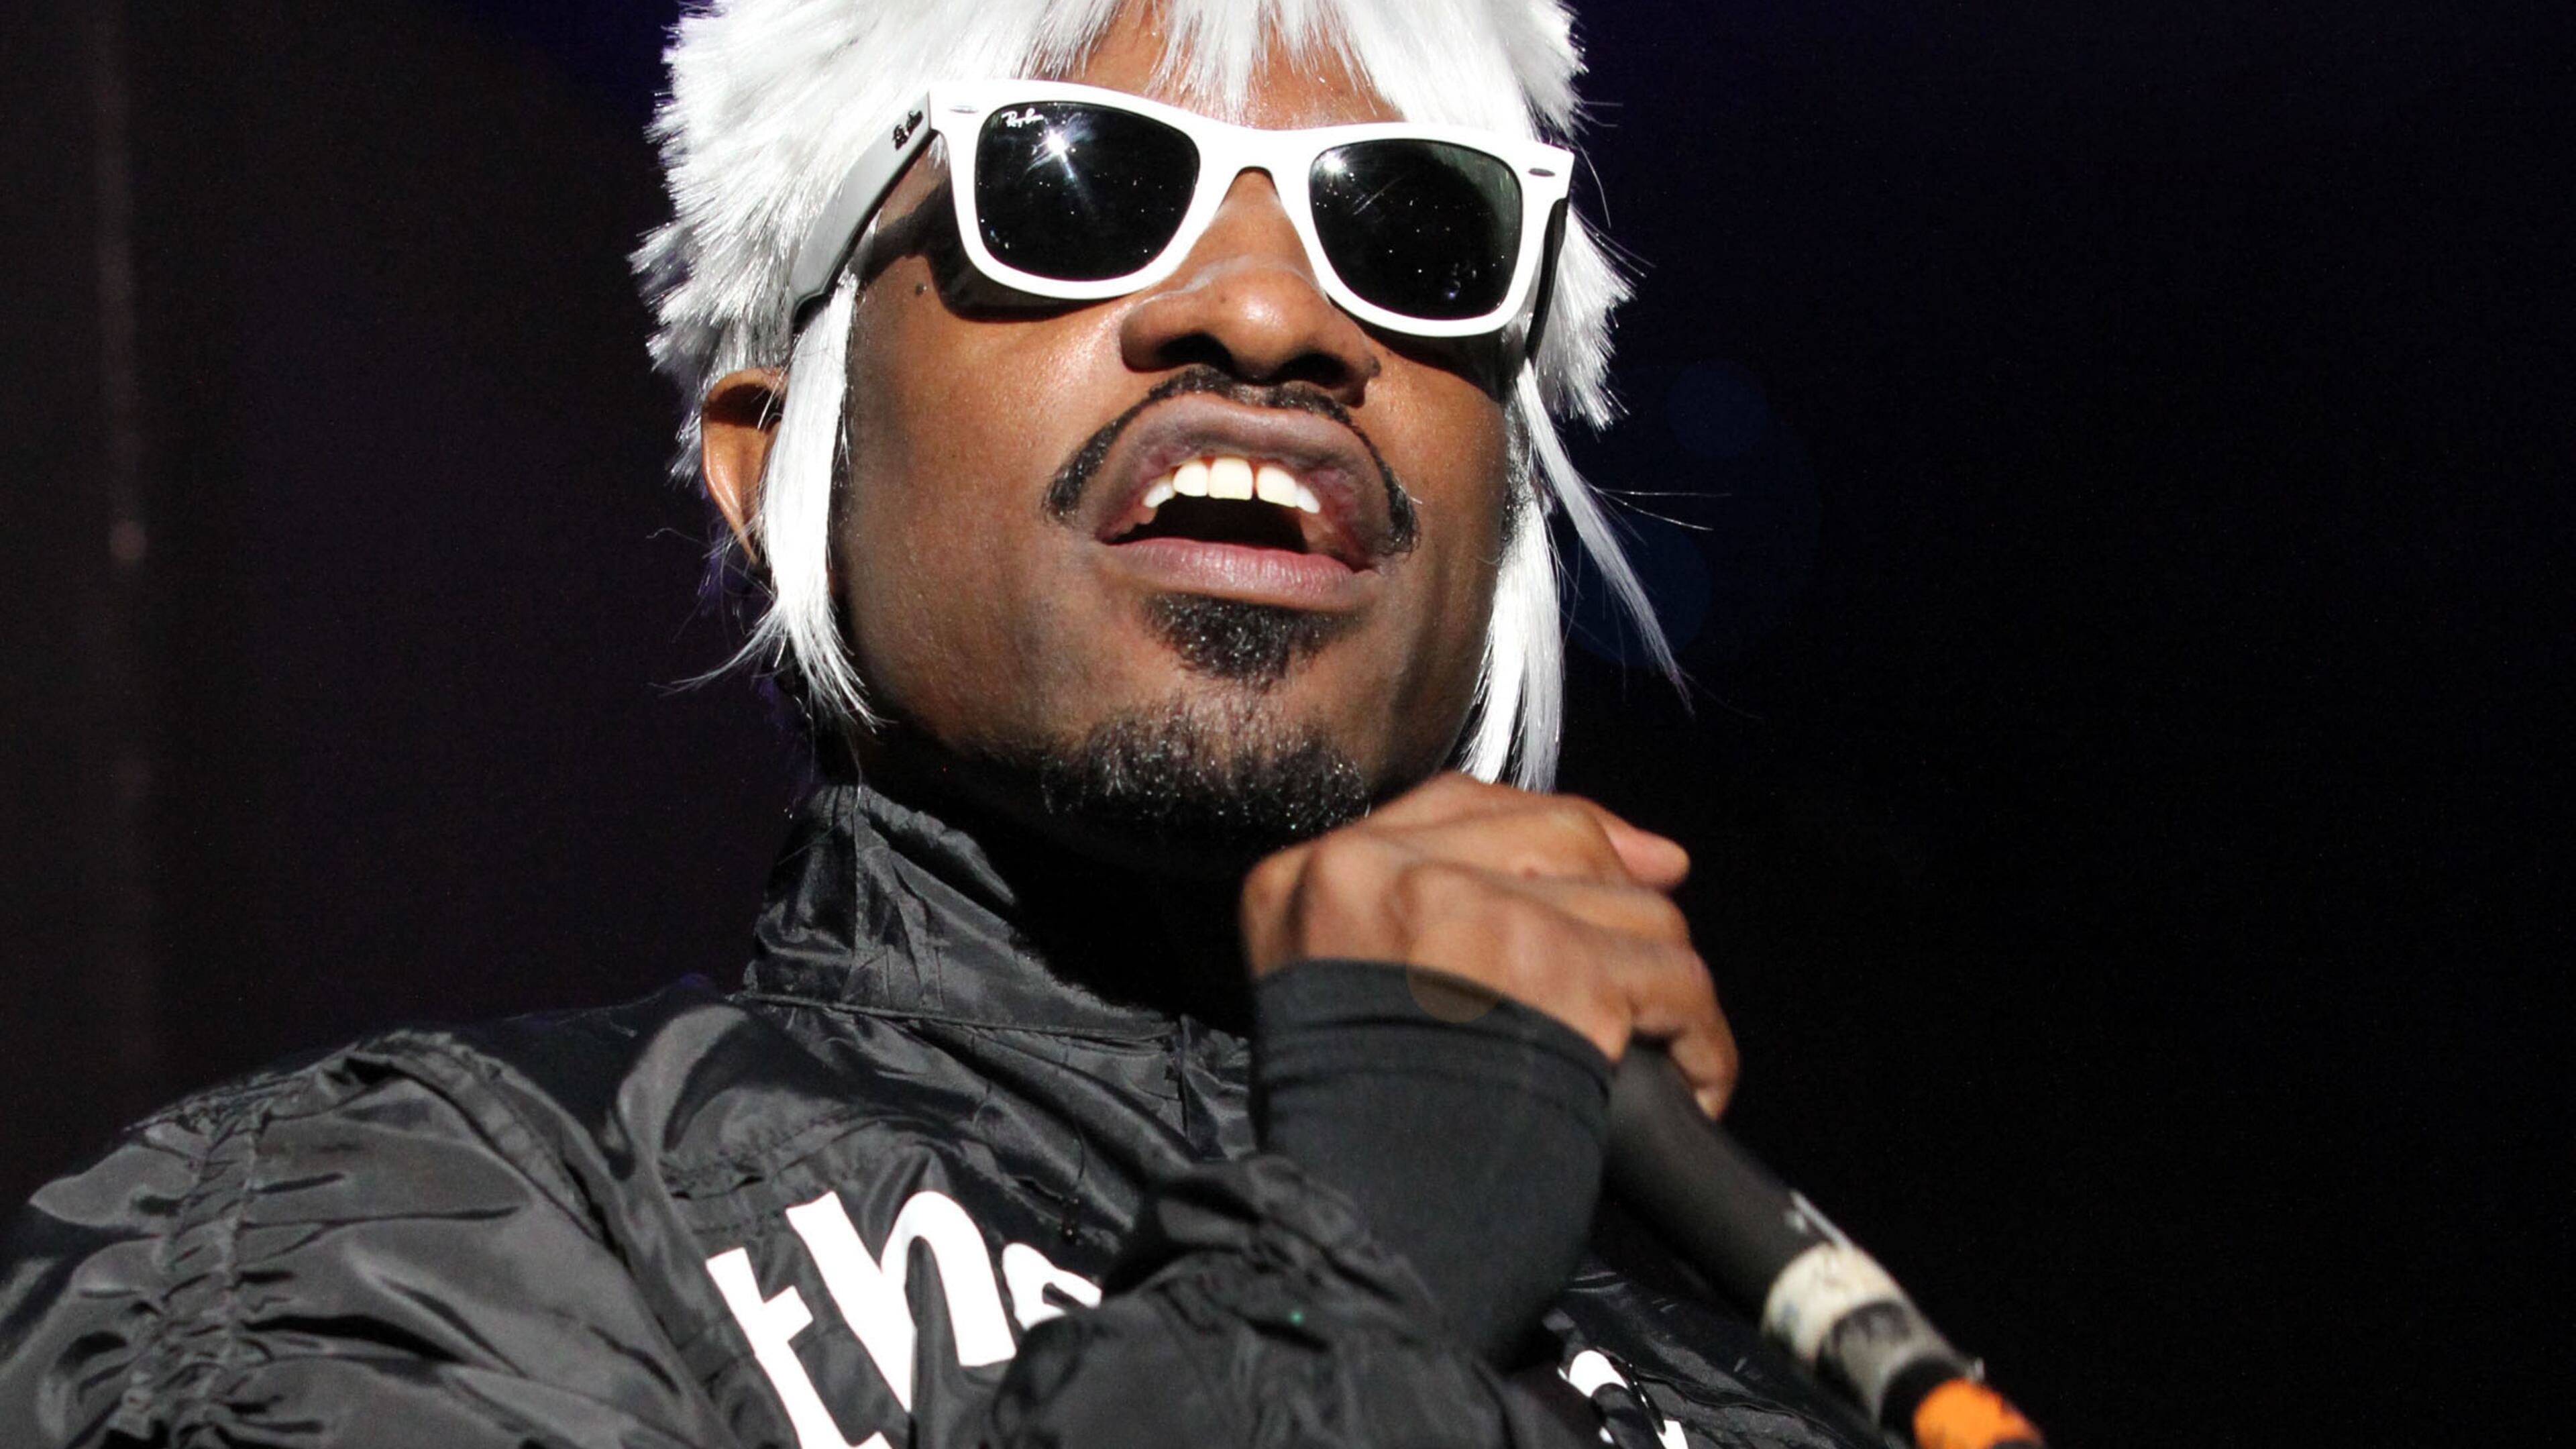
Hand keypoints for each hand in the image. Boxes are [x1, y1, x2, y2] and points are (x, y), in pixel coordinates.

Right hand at [1241, 773, 1737, 1115]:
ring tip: (1656, 1054)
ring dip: (1660, 990)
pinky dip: (1701, 1041)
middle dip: (1623, 902)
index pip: (1458, 805)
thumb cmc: (1361, 1146)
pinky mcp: (1555, 968)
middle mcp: (1384, 875)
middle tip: (1652, 970)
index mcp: (1315, 881)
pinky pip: (1674, 977)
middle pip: (1558, 838)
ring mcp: (1471, 912)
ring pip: (1628, 909)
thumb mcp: (1340, 1002)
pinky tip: (1692, 1083)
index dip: (1557, 828)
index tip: (1629, 859)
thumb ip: (1419, 922)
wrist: (1354, 1239)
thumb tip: (1606, 864)